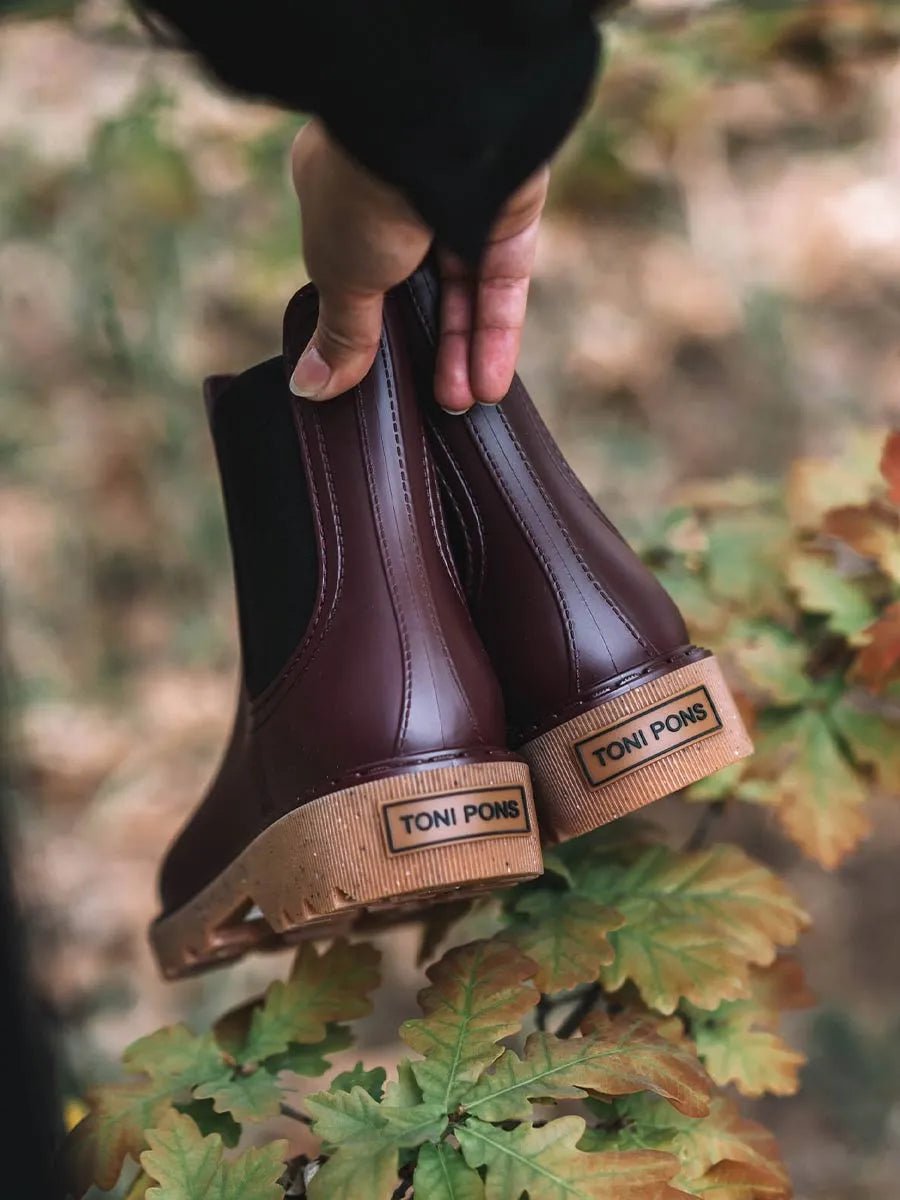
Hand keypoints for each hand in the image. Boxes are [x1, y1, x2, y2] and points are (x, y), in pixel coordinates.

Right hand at [289, 120, 547, 412]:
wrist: (434, 131)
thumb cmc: (363, 192)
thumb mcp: (341, 276)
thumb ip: (340, 334)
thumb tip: (309, 388)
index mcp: (344, 195)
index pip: (357, 271)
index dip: (366, 323)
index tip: (371, 373)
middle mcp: (402, 195)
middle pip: (417, 290)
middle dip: (425, 352)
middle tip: (431, 406)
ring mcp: (459, 201)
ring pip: (464, 291)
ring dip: (462, 351)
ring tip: (461, 405)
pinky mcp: (509, 210)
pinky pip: (502, 282)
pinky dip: (496, 333)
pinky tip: (490, 383)